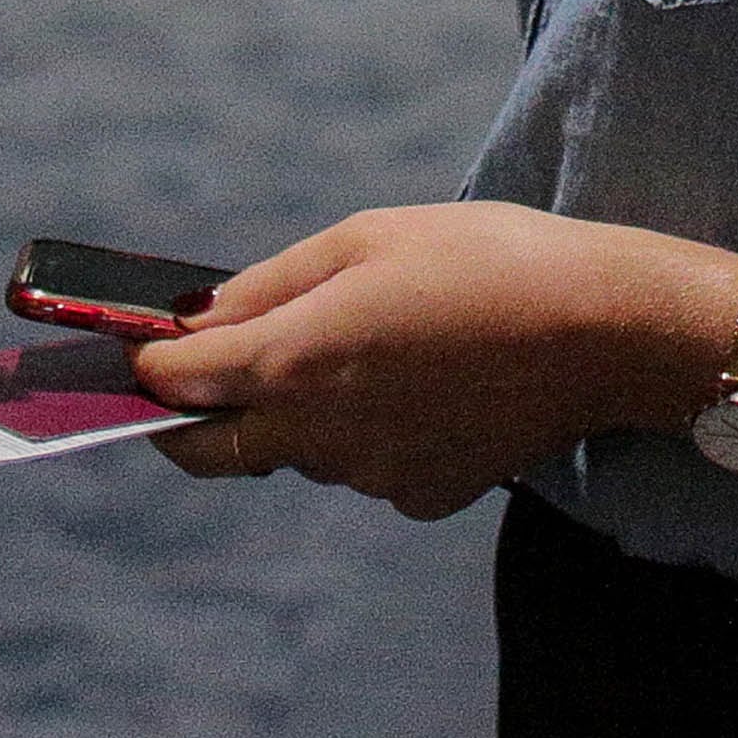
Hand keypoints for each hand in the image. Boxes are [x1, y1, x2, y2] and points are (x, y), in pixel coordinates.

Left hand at [131, 202, 722, 521]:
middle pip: (213, 449)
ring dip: (290, 414)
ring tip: (351, 348)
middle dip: (185, 419)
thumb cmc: (479, 260)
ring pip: (295, 453)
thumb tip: (198, 319)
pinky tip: (414, 383)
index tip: (135, 349)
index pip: (177, 384)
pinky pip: (363, 467)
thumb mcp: (361, 240)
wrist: (603, 329)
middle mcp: (319, 436)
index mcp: (293, 363)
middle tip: (188, 378)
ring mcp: (371, 475)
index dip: (146, 364)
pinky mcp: (422, 496)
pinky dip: (364, 433)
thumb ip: (268, 285)